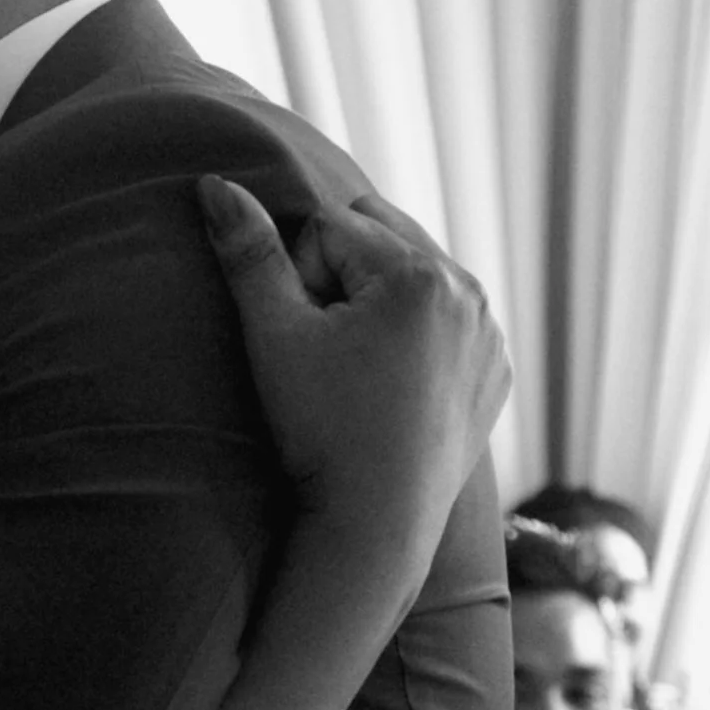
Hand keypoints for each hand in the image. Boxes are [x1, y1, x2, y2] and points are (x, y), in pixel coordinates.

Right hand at [198, 177, 510, 552]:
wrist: (376, 524)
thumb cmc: (321, 429)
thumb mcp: (274, 336)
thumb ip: (248, 253)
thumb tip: (214, 184)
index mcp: (418, 273)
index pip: (327, 229)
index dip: (297, 279)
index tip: (304, 339)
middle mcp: (469, 292)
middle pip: (379, 236)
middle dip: (341, 274)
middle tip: (327, 349)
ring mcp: (489, 333)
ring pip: (413, 275)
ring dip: (376, 299)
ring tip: (355, 367)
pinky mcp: (495, 369)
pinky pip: (446, 319)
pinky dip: (414, 333)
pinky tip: (389, 383)